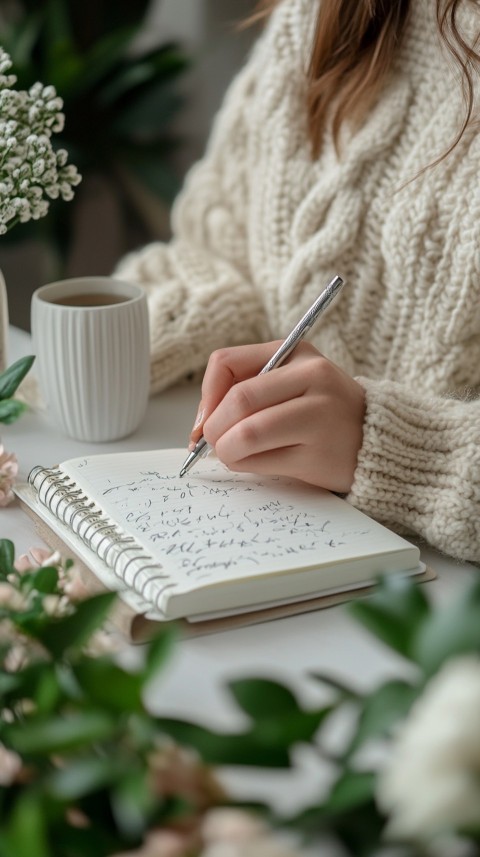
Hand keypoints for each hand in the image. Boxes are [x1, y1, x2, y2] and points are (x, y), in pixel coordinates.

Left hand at [188, 341, 365, 493]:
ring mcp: (319, 415)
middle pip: (238, 400)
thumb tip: (200, 426)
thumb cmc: (322, 413)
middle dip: (213, 428)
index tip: (205, 419)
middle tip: (211, 444)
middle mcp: (312, 377)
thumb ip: (248, 390)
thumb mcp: (292, 382)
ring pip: (247, 433)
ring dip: (227, 450)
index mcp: (296, 352)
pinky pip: (262, 462)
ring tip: (232, 455)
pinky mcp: (319, 454)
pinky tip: (255, 463)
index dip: (205, 396)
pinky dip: (246, 466)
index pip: (226, 363)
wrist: (376, 440)